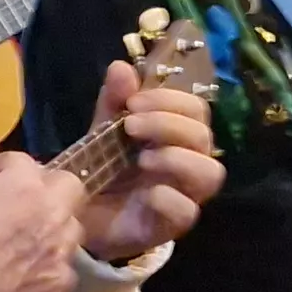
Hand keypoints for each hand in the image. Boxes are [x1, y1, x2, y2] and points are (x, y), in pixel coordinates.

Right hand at [0, 115, 81, 291]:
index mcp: (25, 183)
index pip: (22, 161)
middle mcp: (53, 212)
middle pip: (68, 186)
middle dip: (47, 188)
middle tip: (16, 203)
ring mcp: (61, 250)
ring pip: (72, 226)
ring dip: (52, 225)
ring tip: (22, 237)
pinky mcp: (61, 284)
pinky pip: (66, 265)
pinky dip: (50, 264)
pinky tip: (27, 269)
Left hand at [73, 62, 221, 264]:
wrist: (81, 214)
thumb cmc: (104, 167)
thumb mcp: (104, 129)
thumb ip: (114, 101)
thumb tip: (121, 67)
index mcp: (177, 135)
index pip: (196, 109)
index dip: (169, 100)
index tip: (132, 102)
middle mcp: (189, 162)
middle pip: (203, 136)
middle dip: (167, 124)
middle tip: (130, 126)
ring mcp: (185, 194)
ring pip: (210, 172)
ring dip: (176, 159)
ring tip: (142, 159)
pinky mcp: (173, 224)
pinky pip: (188, 210)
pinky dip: (168, 197)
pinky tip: (145, 194)